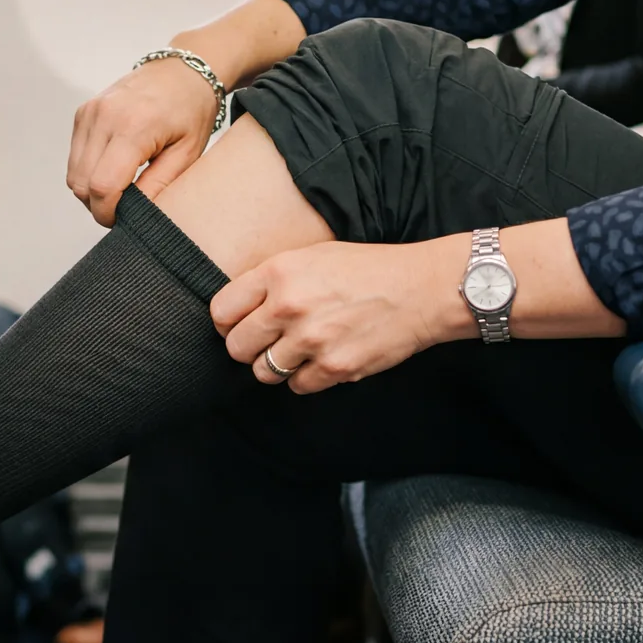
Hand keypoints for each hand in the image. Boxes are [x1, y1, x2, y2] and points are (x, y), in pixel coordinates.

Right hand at [67, 0, 306, 226]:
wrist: (184, 69)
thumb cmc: (192, 109)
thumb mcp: (187, 154)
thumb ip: (158, 187)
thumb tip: (135, 215)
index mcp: (133, 127)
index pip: (102, 186)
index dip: (107, 213)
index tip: (122, 221)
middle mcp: (104, 117)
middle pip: (81, 183)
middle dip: (98, 205)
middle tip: (123, 210)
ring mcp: (90, 112)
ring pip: (73, 173)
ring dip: (90, 190)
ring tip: (119, 190)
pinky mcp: (83, 112)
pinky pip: (75, 156)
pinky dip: (88, 171)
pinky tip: (113, 170)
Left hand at [210, 240, 467, 393]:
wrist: (421, 288)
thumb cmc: (367, 269)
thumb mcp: (312, 256)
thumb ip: (273, 280)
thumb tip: (238, 309)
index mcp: (279, 272)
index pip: (221, 311)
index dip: (227, 322)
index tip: (238, 325)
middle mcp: (290, 306)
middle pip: (236, 346)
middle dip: (248, 347)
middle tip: (267, 343)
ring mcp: (312, 339)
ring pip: (264, 372)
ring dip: (276, 366)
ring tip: (297, 351)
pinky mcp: (335, 367)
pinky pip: (298, 386)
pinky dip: (306, 378)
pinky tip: (322, 359)